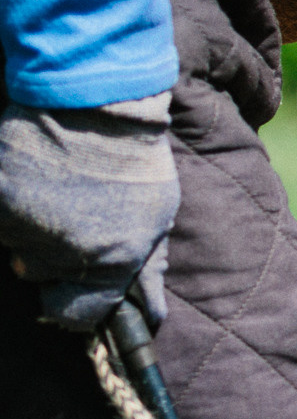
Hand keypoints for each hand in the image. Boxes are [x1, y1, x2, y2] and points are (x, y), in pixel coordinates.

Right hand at [0, 95, 178, 330]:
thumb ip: (148, 266)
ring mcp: (28, 226)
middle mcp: (68, 251)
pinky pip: (0, 219)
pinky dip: (8, 203)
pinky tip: (30, 179)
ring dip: (30, 225)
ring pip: (16, 245)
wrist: (97, 103)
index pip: (80, 313)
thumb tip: (150, 314)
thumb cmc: (134, 158)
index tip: (74, 288)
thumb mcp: (158, 213)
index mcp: (114, 260)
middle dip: (52, 253)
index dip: (76, 302)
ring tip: (54, 189)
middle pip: (41, 275)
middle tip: (69, 213)